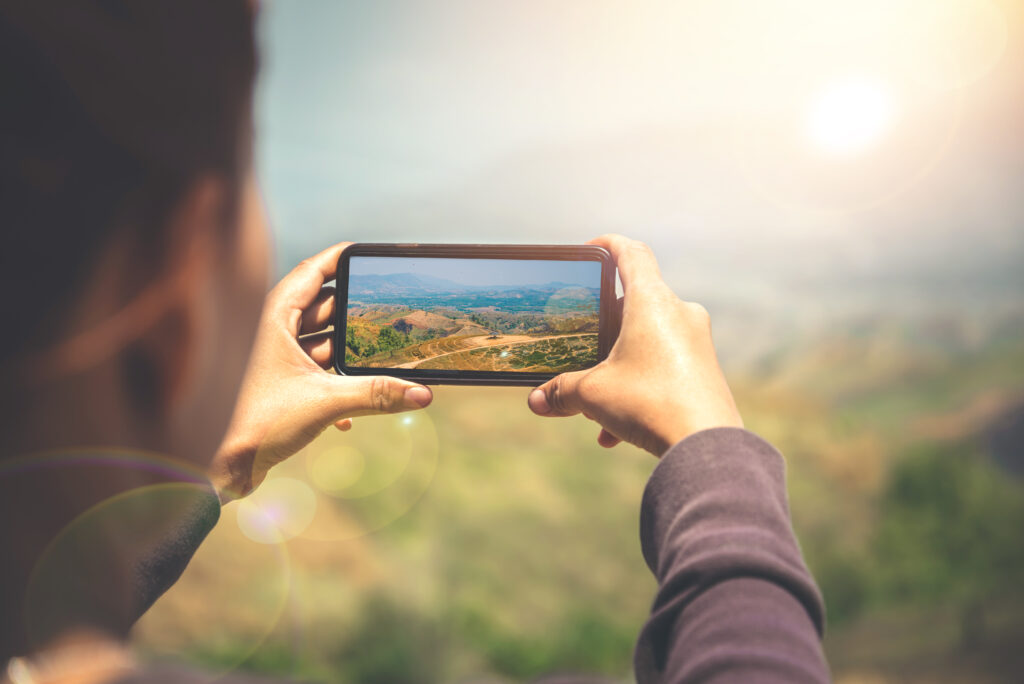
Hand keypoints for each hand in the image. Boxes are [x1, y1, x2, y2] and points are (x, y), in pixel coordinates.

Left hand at [208, 242, 432, 500]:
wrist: (218, 468)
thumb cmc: (255, 423)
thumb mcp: (326, 403)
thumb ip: (377, 395)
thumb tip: (423, 394)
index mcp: (274, 317)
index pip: (314, 271)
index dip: (342, 260)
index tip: (369, 256)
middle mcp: (272, 332)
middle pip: (323, 308)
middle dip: (355, 315)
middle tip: (389, 316)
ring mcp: (273, 359)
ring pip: (320, 343)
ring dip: (346, 356)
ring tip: (378, 365)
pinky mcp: (277, 386)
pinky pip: (314, 372)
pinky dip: (333, 385)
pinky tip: (348, 416)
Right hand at [527, 234, 741, 455]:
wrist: (705, 445)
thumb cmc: (649, 403)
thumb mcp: (592, 393)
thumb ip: (561, 391)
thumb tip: (537, 400)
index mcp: (652, 300)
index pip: (630, 252)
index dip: (607, 245)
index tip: (590, 249)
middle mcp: (680, 313)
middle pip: (635, 304)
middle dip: (604, 330)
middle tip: (582, 349)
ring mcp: (697, 341)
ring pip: (648, 342)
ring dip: (619, 368)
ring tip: (595, 406)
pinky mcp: (705, 370)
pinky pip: (665, 368)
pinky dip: (639, 389)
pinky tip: (617, 432)